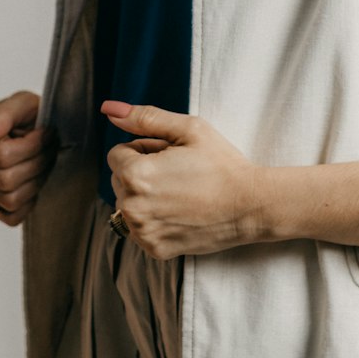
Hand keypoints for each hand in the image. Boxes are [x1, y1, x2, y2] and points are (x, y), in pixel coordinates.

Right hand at [0, 90, 57, 226]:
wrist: (44, 129)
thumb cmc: (32, 115)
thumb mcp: (23, 104)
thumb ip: (1, 115)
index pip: (2, 156)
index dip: (33, 146)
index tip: (45, 131)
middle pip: (6, 179)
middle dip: (37, 163)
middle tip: (48, 147)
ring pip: (9, 199)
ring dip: (36, 180)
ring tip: (42, 161)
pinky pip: (11, 216)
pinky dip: (29, 201)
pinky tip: (34, 180)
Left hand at [102, 101, 262, 259]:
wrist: (250, 205)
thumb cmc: (222, 164)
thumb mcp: (188, 129)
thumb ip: (144, 117)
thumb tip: (109, 108)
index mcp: (136, 174)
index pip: (117, 154)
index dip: (144, 149)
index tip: (170, 155)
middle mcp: (132, 207)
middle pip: (119, 180)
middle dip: (141, 172)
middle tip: (178, 173)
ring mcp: (143, 232)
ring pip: (128, 205)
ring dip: (145, 197)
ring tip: (181, 193)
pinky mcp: (155, 249)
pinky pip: (141, 228)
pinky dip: (155, 220)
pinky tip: (181, 213)